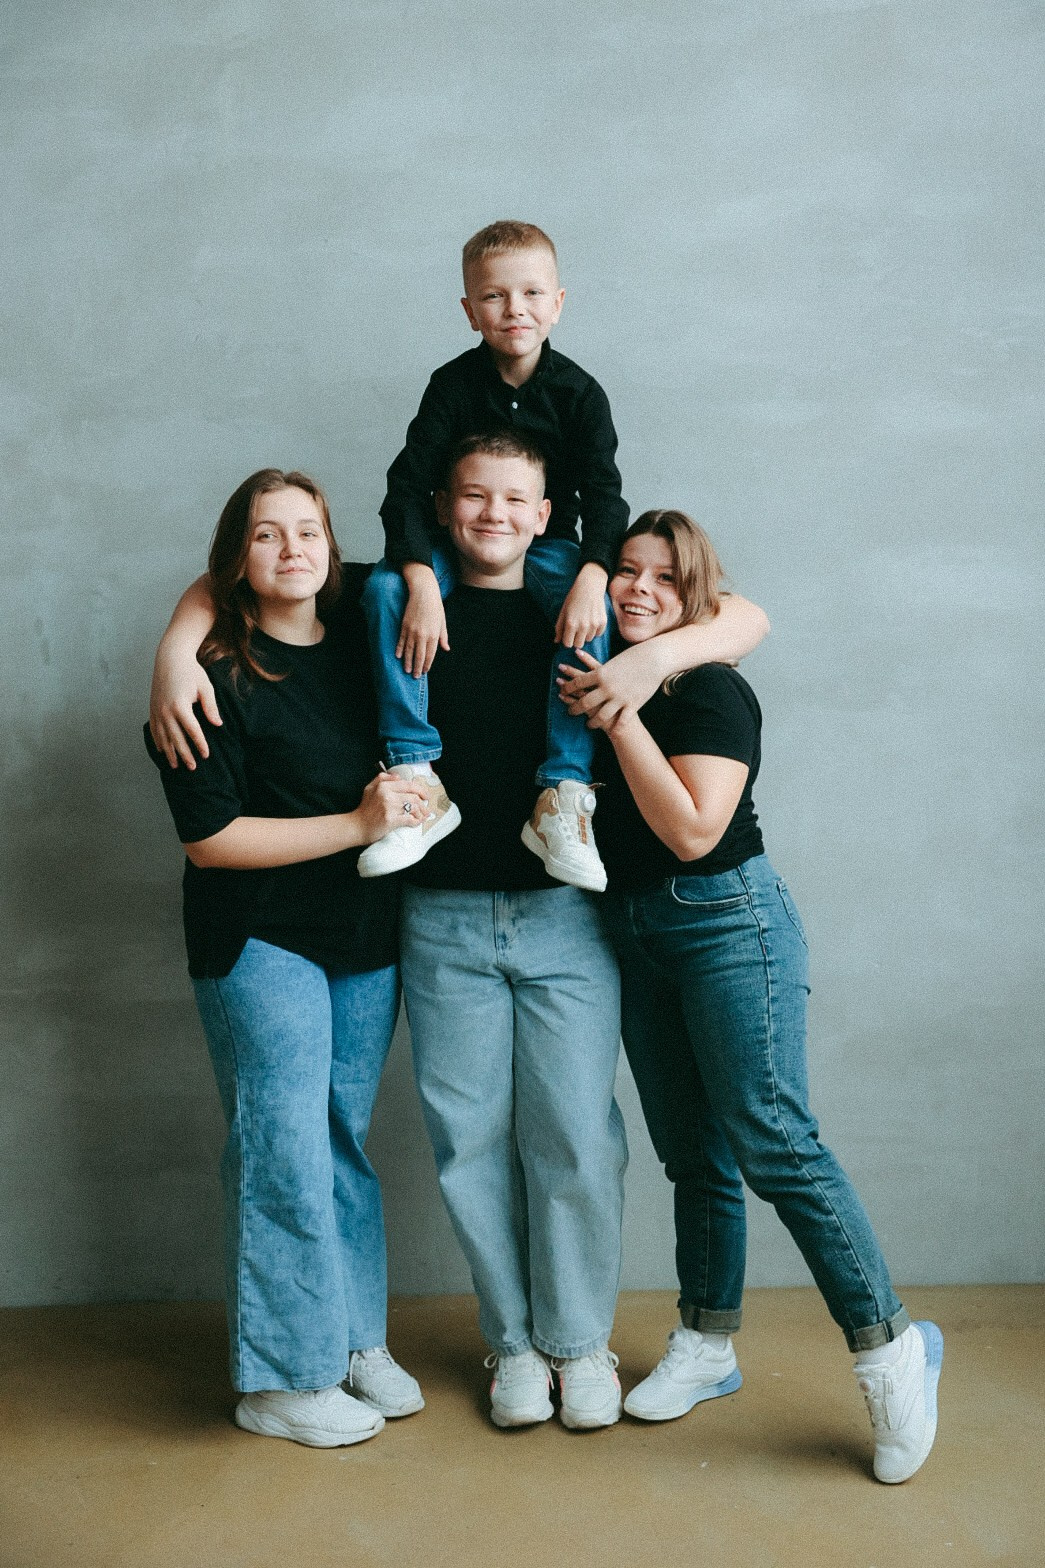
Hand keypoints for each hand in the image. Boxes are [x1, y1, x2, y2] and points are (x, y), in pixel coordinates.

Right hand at [149, 650, 220, 768]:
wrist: (170, 658)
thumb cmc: (191, 671)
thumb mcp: (205, 687)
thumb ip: (210, 707)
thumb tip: (218, 724)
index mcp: (180, 706)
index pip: (192, 731)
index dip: (199, 744)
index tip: (206, 755)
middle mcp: (166, 711)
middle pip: (176, 739)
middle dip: (184, 754)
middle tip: (192, 767)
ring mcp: (157, 710)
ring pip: (162, 737)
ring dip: (169, 752)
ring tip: (175, 766)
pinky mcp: (152, 709)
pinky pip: (154, 730)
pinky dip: (158, 741)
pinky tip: (162, 751)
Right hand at [355, 771, 429, 843]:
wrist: (356, 826)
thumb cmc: (364, 809)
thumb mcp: (370, 788)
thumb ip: (382, 778)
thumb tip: (399, 777)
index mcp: (383, 785)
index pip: (408, 784)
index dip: (421, 790)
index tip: (425, 796)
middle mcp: (386, 794)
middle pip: (413, 796)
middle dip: (423, 804)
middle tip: (427, 809)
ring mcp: (388, 807)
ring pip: (413, 807)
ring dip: (421, 813)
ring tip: (423, 817)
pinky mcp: (390, 819)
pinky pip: (409, 819)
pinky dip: (416, 822)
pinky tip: (417, 822)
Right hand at [397, 568, 449, 675]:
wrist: (424, 593)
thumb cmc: (435, 607)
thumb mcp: (442, 622)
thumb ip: (443, 637)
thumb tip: (446, 649)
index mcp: (434, 635)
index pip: (430, 654)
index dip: (427, 664)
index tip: (424, 671)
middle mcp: (423, 635)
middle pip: (419, 655)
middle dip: (417, 667)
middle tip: (415, 676)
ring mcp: (412, 631)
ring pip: (409, 650)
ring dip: (408, 662)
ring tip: (406, 670)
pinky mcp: (404, 626)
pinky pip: (401, 641)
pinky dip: (400, 649)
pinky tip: (398, 657)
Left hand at [554, 566, 607, 648]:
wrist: (590, 586)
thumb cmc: (573, 598)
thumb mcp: (563, 611)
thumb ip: (559, 627)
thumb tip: (556, 641)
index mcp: (571, 624)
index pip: (568, 644)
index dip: (567, 640)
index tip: (568, 634)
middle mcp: (583, 626)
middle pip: (578, 644)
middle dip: (576, 639)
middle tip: (576, 630)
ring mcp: (594, 625)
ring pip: (589, 639)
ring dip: (585, 634)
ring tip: (584, 622)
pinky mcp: (603, 622)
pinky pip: (598, 634)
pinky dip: (595, 630)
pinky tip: (592, 620)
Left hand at [557, 646, 659, 731]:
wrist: (655, 659)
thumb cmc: (636, 656)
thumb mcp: (614, 661)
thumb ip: (602, 668)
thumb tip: (592, 669)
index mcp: (601, 673)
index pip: (578, 681)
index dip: (568, 687)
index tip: (561, 689)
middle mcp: (607, 687)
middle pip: (585, 701)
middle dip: (575, 708)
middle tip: (570, 713)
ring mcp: (620, 697)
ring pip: (601, 715)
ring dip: (593, 722)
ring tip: (588, 725)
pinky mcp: (632, 704)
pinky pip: (621, 721)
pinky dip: (616, 728)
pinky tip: (611, 732)